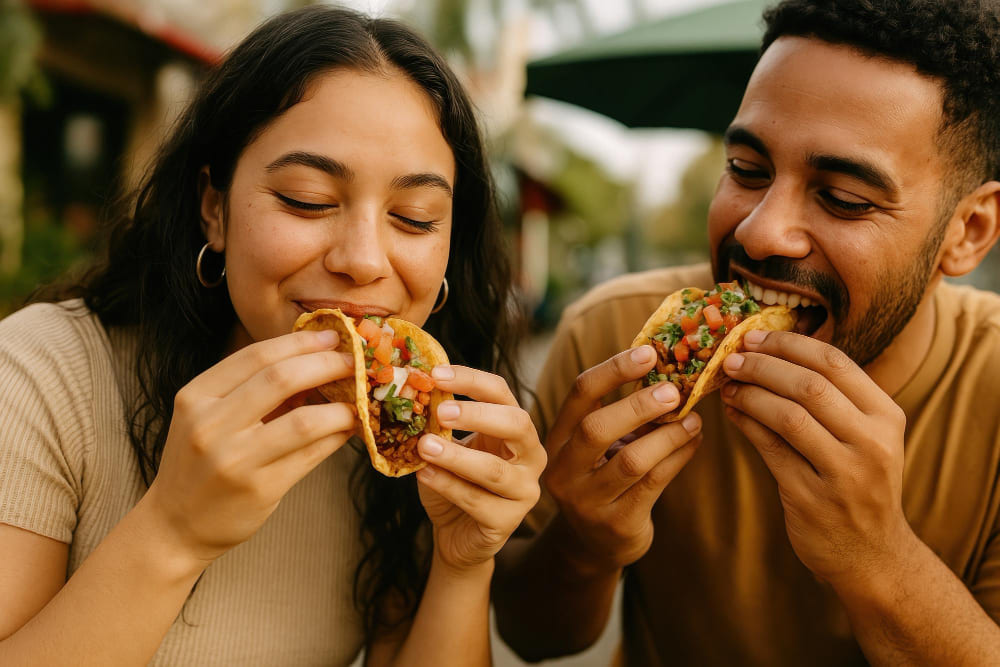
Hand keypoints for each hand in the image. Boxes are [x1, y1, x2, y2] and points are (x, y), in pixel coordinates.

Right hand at [145, 329, 357, 562]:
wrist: (175, 526)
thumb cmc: (200, 463)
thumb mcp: (207, 417)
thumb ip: (250, 389)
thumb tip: (314, 359)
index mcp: (196, 397)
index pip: (256, 356)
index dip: (300, 342)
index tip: (332, 336)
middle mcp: (210, 425)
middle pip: (281, 378)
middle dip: (327, 364)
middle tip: (354, 362)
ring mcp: (234, 460)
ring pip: (304, 421)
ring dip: (340, 406)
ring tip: (358, 400)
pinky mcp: (259, 488)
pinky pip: (311, 454)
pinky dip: (336, 436)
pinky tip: (348, 427)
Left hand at [413, 366, 545, 572]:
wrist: (455, 533)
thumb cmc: (453, 481)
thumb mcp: (447, 445)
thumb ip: (439, 424)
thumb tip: (414, 391)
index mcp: (516, 428)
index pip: (501, 393)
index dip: (471, 380)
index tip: (436, 375)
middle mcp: (530, 455)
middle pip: (517, 423)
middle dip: (477, 414)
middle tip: (440, 411)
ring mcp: (524, 490)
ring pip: (495, 469)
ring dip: (457, 456)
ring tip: (424, 446)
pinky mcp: (508, 521)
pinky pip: (478, 502)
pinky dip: (448, 486)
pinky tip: (424, 474)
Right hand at [543, 346, 702, 574]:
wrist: (594, 543)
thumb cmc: (603, 478)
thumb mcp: (601, 446)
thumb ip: (623, 414)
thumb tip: (670, 371)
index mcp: (557, 438)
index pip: (579, 394)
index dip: (613, 370)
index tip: (648, 352)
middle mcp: (565, 469)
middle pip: (596, 428)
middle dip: (638, 405)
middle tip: (674, 390)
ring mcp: (588, 500)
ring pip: (632, 460)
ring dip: (668, 434)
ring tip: (693, 418)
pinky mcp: (617, 524)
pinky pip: (654, 484)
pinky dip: (679, 457)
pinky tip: (694, 441)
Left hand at [720, 329, 913, 591]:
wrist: (871, 555)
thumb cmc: (858, 484)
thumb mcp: (865, 437)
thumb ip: (832, 398)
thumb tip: (769, 351)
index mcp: (887, 417)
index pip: (834, 362)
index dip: (789, 344)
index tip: (754, 336)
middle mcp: (872, 443)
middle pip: (808, 385)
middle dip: (762, 365)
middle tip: (731, 358)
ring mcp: (843, 473)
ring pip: (787, 415)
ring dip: (750, 394)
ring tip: (726, 385)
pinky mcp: (811, 498)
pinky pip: (770, 449)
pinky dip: (746, 424)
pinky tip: (732, 413)